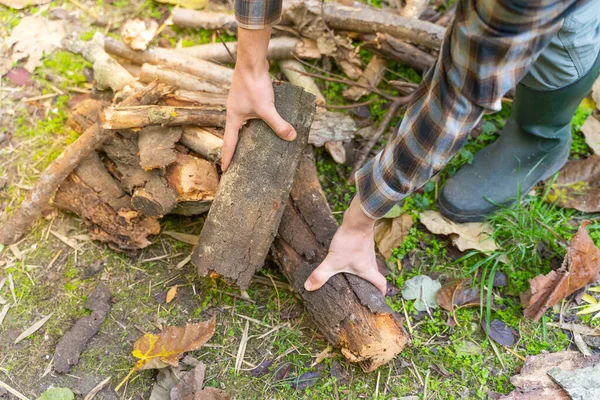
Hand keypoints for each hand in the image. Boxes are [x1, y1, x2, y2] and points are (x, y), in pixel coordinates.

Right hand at [221, 27, 295, 170]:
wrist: (252, 61)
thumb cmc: (254, 85)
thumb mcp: (267, 108)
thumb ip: (278, 124)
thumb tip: (291, 138)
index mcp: (233, 118)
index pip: (229, 143)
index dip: (227, 157)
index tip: (225, 170)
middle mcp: (234, 111)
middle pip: (233, 134)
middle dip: (236, 147)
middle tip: (238, 161)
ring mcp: (240, 103)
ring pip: (242, 123)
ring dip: (246, 133)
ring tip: (253, 143)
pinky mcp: (248, 95)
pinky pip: (250, 113)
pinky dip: (255, 121)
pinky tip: (264, 122)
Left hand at [304, 196, 387, 294]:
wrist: (357, 220)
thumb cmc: (350, 242)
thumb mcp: (333, 261)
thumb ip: (321, 274)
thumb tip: (309, 287)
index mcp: (368, 270)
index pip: (381, 284)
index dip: (381, 292)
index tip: (379, 298)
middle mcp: (371, 261)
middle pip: (375, 274)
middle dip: (370, 282)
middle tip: (363, 289)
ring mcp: (368, 250)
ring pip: (369, 263)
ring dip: (363, 269)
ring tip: (352, 274)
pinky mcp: (363, 241)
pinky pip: (362, 253)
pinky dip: (357, 257)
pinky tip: (346, 257)